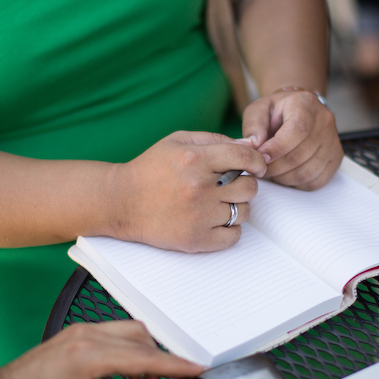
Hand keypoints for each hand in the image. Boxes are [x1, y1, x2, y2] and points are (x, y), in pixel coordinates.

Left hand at [0, 321, 203, 378]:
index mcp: (88, 357)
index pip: (143, 357)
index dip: (174, 364)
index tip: (196, 368)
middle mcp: (86, 337)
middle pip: (141, 338)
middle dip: (162, 358)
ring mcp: (80, 332)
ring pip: (128, 330)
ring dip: (145, 349)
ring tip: (150, 378)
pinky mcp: (74, 334)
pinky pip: (113, 330)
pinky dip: (128, 345)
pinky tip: (127, 366)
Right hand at [111, 131, 266, 251]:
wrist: (121, 201)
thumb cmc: (150, 169)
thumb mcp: (178, 142)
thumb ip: (215, 140)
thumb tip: (251, 146)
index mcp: (195, 159)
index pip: (245, 158)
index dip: (257, 161)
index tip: (256, 166)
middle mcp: (199, 188)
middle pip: (249, 187)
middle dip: (244, 184)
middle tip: (228, 185)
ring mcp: (198, 216)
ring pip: (243, 212)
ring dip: (235, 206)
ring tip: (216, 202)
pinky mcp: (195, 239)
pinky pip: (233, 236)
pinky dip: (229, 229)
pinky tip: (214, 219)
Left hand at [242, 89, 342, 189]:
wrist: (297, 111)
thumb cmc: (276, 112)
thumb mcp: (259, 110)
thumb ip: (253, 126)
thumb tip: (251, 146)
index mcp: (305, 103)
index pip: (297, 130)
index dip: (277, 149)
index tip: (260, 157)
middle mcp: (324, 121)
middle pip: (301, 154)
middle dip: (275, 167)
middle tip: (261, 168)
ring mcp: (333, 140)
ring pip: (309, 171)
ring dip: (285, 178)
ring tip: (272, 171)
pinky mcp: (336, 157)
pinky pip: (318, 180)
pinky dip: (298, 184)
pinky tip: (286, 175)